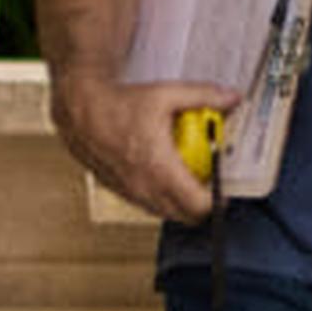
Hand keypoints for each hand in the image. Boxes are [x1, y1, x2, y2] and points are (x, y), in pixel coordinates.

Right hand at [51, 71, 230, 224]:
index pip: (200, 205)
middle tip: (210, 181)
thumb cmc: (118, 104)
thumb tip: (232, 98)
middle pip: (187, 216)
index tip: (226, 186)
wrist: (79, 110)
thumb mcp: (166, 94)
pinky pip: (149, 205)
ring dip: (181, 201)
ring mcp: (131, 193)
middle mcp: (145, 187)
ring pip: (167, 213)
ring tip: (187, 177)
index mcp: (160, 168)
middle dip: (203, 203)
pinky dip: (162, 197)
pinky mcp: (121, 191)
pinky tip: (162, 173)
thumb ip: (203, 96)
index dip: (219, 200)